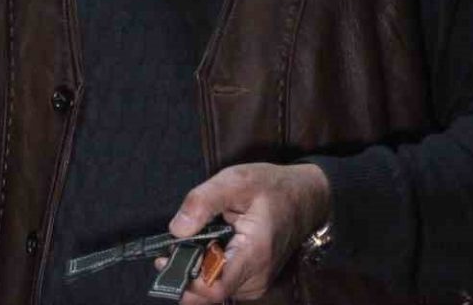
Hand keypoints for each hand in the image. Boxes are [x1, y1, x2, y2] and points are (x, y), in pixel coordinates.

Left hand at [158, 162, 328, 302]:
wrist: (307, 197)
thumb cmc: (273, 187)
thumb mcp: (235, 180)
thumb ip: (202, 201)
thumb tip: (176, 229)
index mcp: (253, 253)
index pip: (214, 288)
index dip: (185, 280)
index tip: (165, 260)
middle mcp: (256, 277)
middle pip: (208, 292)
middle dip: (185, 272)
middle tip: (171, 248)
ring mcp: (255, 282)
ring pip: (212, 289)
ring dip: (195, 271)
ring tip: (193, 243)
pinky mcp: (251, 281)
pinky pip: (221, 283)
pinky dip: (208, 270)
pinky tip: (207, 249)